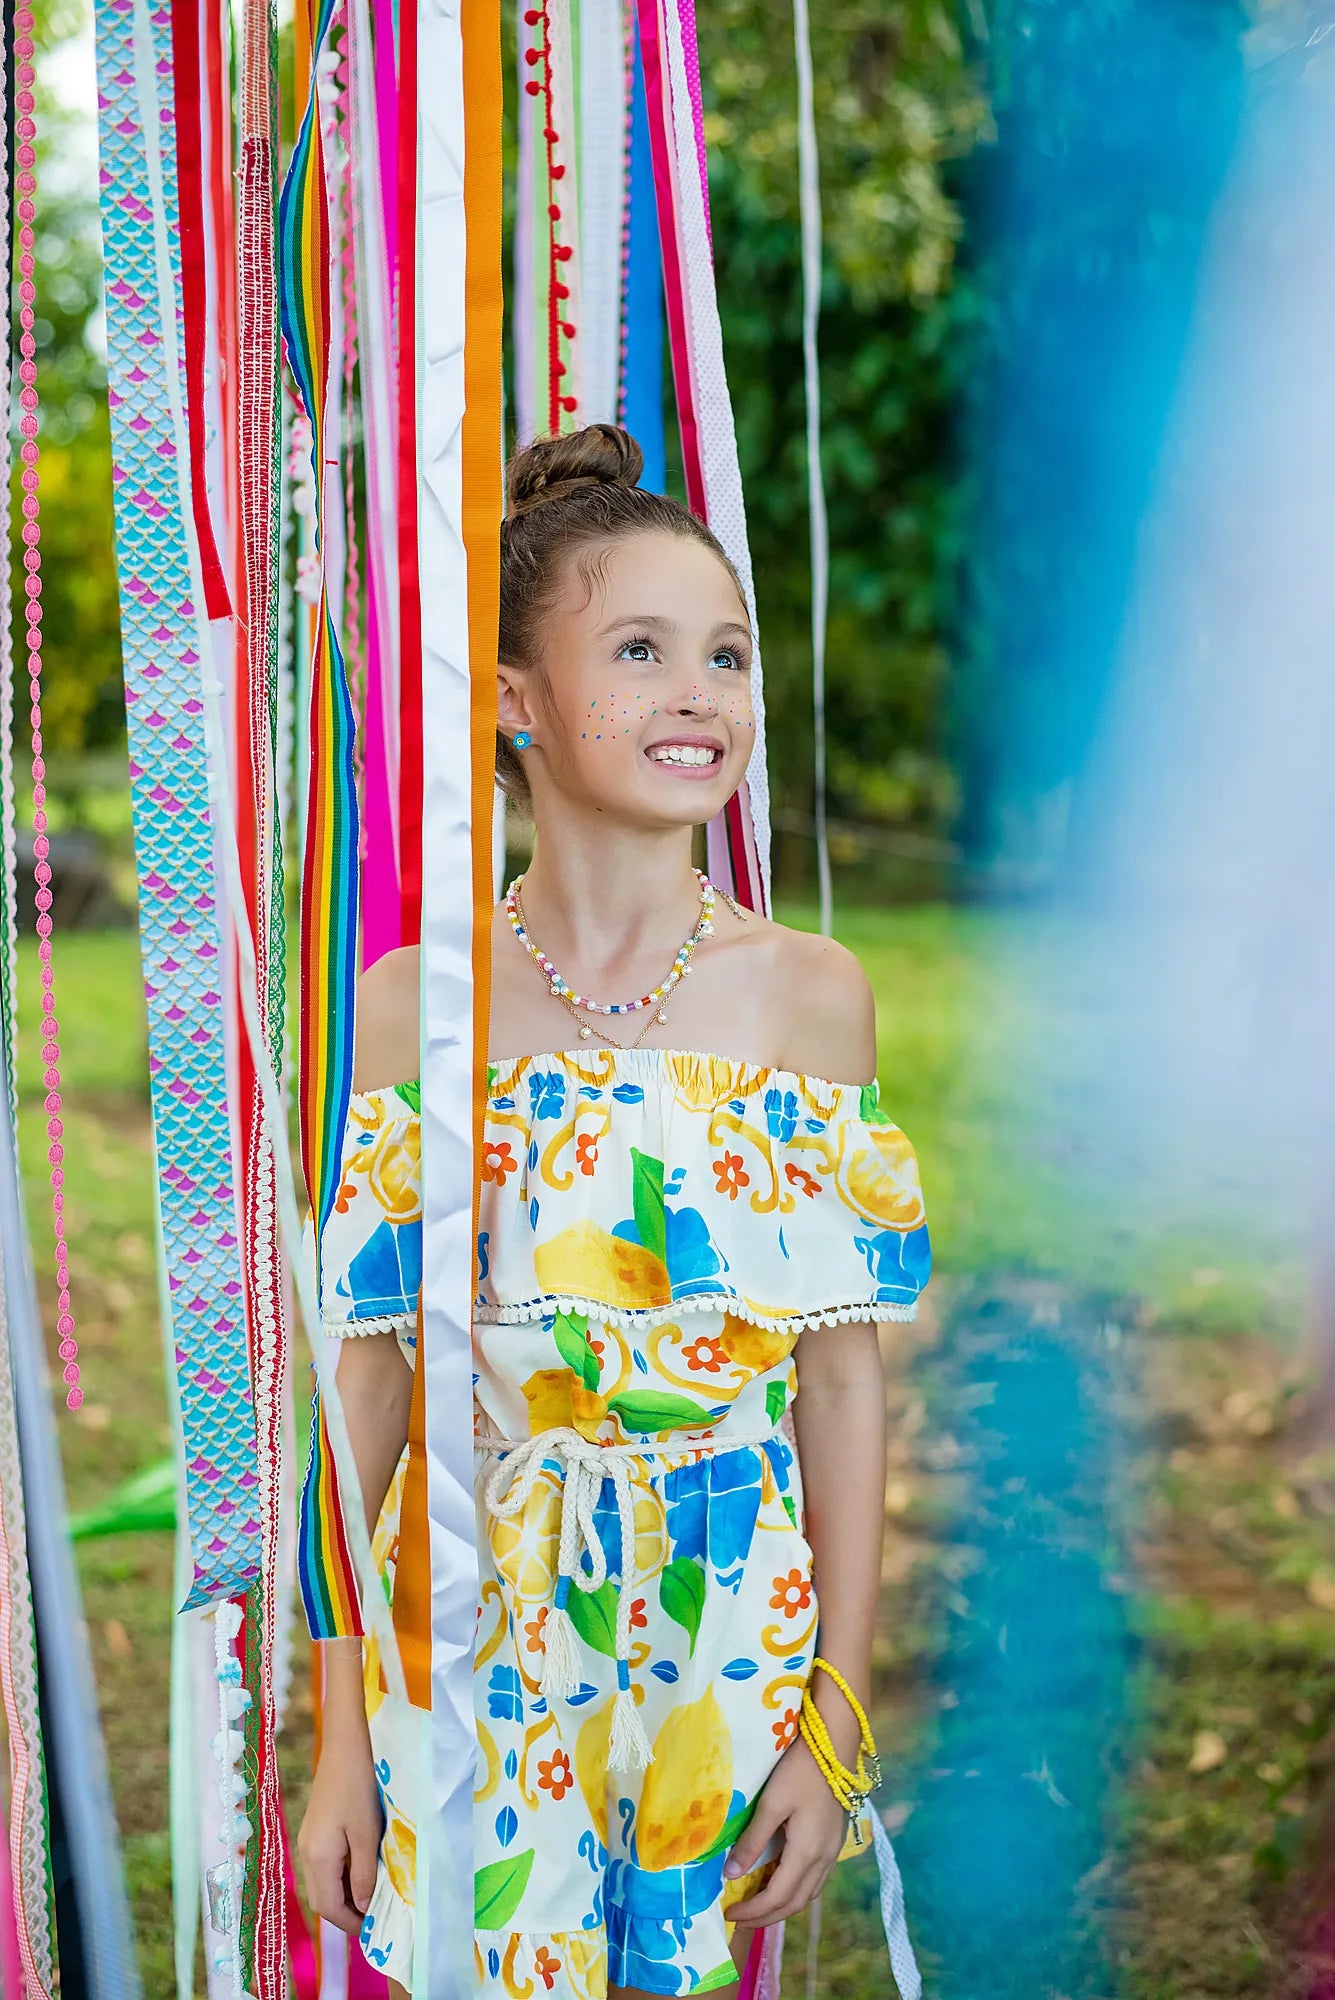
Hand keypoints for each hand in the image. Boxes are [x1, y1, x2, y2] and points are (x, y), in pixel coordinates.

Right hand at [298, 1721, 383, 1935]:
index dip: (350, 1923)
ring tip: (374, 1894)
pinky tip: (363, 1869)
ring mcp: (308, 1840)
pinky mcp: (315, 1829)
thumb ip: (364, 1875)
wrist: (345, 1745)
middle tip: (376, 1915)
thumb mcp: (368, 1834)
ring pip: (323, 1883)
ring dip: (345, 1895)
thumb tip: (364, 1908)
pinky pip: (325, 1865)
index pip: (328, 1908)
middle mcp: (306, 1853)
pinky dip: (341, 1876)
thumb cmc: (360, 1787)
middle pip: (322, 1899)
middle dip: (346, 1913)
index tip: (374, 1929)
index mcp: (317, 1858)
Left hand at [721, 1733, 850, 1925]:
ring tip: (757, 1905)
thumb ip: (752, 1840)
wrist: (836, 1745)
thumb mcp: (772, 1803)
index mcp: (807, 1853)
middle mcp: (823, 1860)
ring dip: (782, 1906)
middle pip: (794, 1903)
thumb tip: (730, 1874)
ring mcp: (833, 1852)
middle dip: (766, 1916)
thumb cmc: (800, 1770)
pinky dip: (795, 1890)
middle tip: (740, 1917)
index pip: (777, 1897)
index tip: (730, 1913)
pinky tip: (781, 1881)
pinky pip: (815, 1880)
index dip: (753, 1911)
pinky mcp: (835, 1841)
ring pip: (808, 1894)